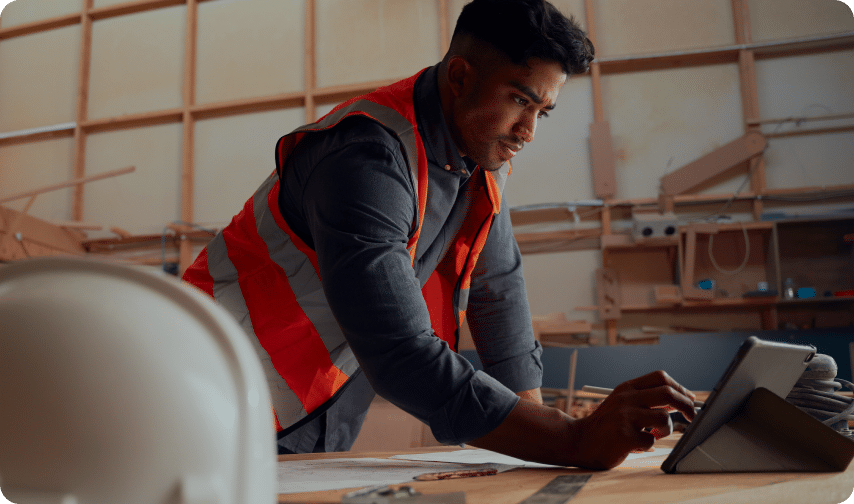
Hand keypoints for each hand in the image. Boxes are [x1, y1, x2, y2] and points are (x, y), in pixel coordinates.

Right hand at [569, 370, 695, 468]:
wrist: (578, 440)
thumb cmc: (606, 424)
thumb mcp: (622, 403)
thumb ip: (646, 399)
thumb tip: (680, 400)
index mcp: (627, 388)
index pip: (660, 377)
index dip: (680, 387)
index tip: (689, 399)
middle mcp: (626, 399)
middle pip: (667, 393)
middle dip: (686, 405)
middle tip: (691, 416)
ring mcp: (624, 417)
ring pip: (664, 419)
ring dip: (666, 429)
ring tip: (656, 434)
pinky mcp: (624, 437)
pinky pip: (651, 439)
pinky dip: (649, 443)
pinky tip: (637, 444)